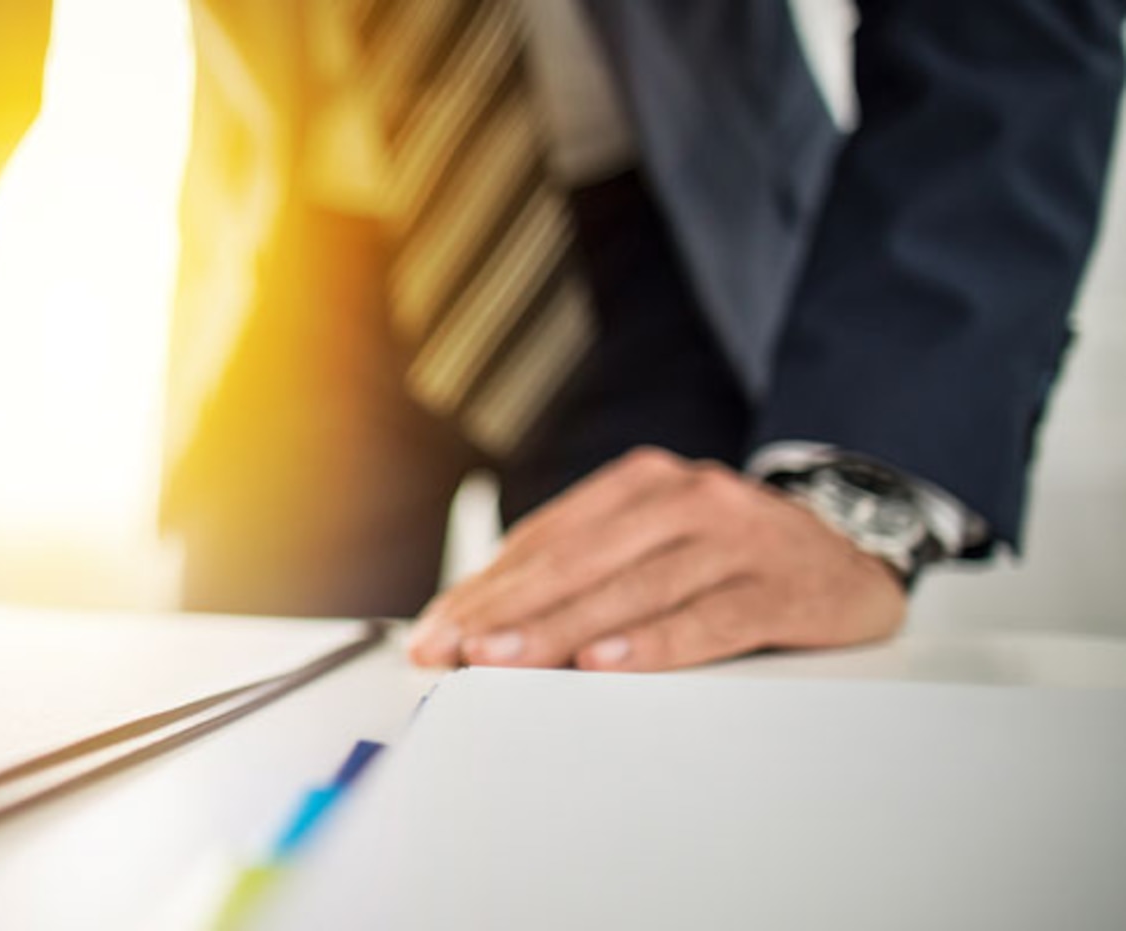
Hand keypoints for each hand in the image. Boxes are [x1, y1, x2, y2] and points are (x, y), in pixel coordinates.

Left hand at [406, 447, 905, 671]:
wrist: (854, 553)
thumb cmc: (733, 557)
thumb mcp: (657, 542)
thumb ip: (583, 569)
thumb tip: (482, 619)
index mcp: (643, 484)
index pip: (545, 540)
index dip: (484, 589)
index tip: (434, 632)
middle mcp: (687, 498)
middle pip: (578, 562)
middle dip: (504, 613)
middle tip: (451, 651)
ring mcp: (738, 538)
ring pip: (632, 589)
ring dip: (558, 631)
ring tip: (502, 661)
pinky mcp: (785, 586)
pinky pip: (710, 618)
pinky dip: (655, 643)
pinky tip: (607, 664)